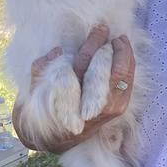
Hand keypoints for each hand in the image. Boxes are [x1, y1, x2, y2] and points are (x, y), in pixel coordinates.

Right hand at [14, 25, 135, 152]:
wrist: (60, 138)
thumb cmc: (48, 105)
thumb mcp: (36, 86)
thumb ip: (42, 66)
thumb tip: (58, 52)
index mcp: (70, 93)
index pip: (85, 62)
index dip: (95, 43)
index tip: (99, 28)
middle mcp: (91, 102)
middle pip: (107, 67)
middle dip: (112, 47)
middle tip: (110, 31)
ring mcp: (108, 108)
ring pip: (123, 75)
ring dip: (125, 55)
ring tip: (122, 40)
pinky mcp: (118, 110)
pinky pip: (129, 83)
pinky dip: (130, 67)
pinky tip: (127, 55)